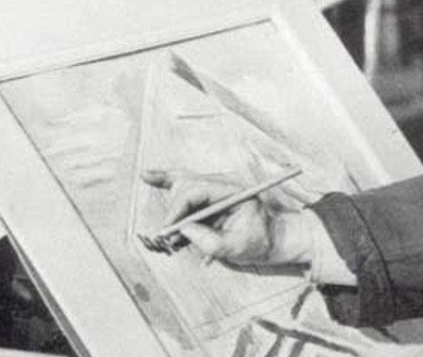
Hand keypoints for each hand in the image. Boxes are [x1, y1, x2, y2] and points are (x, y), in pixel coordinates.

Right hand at [141, 170, 312, 266]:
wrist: (274, 242)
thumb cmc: (260, 243)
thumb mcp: (236, 247)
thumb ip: (209, 240)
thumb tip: (183, 229)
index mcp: (235, 191)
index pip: (197, 190)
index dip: (179, 209)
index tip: (169, 230)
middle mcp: (225, 184)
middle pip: (187, 186)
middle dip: (175, 211)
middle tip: (169, 236)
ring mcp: (217, 188)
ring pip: (183, 187)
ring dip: (174, 208)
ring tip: (167, 223)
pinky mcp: (211, 195)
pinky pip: (186, 185)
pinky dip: (167, 181)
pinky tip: (148, 176)